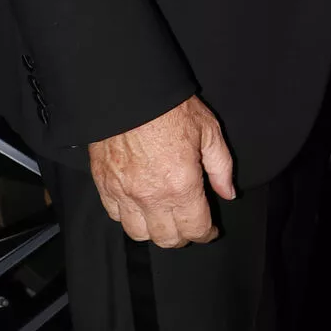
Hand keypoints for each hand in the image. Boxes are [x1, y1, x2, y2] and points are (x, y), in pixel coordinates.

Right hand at [88, 95, 234, 246]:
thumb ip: (221, 168)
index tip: (209, 230)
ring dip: (154, 231)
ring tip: (163, 217)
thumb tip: (227, 193)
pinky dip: (128, 216)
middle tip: (188, 224)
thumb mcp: (209, 131)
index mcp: (181, 186)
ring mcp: (123, 193)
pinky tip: (139, 205)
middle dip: (183, 236)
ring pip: (139, 234)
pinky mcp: (103, 184)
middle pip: (167, 239)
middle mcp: (151, 197)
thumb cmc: (170, 108)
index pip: (195, 229)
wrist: (128, 90)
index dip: (206, 234)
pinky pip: (115, 215)